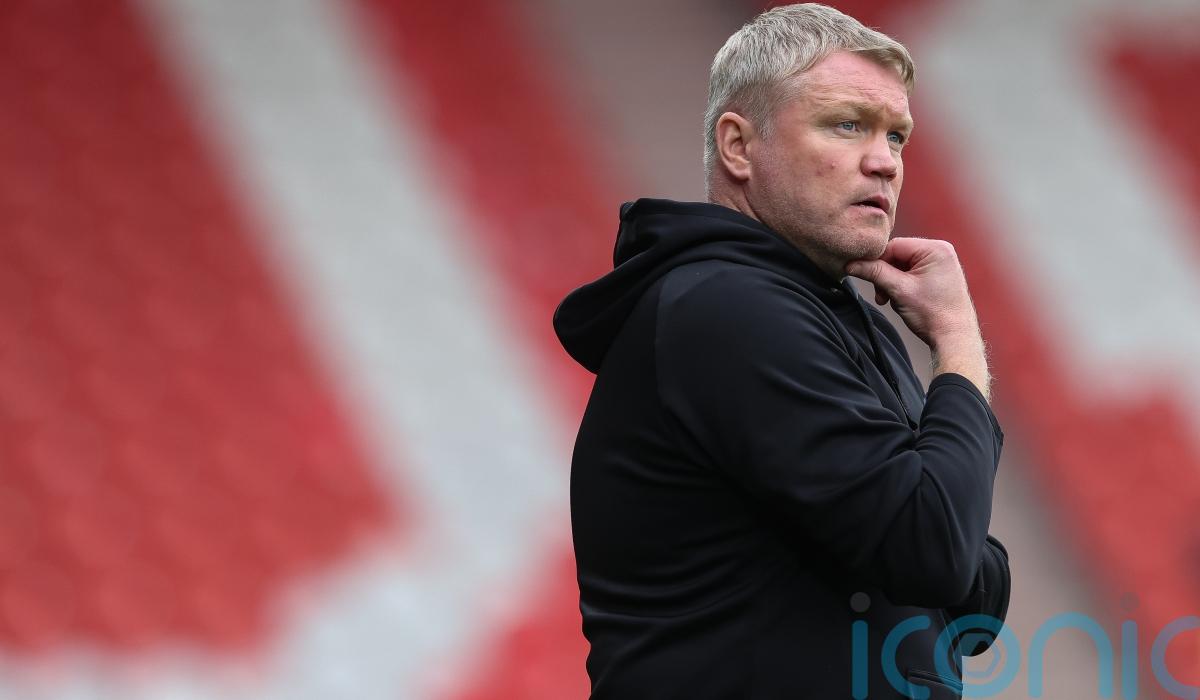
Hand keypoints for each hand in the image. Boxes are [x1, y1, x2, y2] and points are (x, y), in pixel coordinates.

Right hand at [845, 238, 989, 398]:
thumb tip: (850, 264)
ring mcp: (940, 263)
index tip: (863, 275)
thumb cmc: (934, 314)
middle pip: (898, 255)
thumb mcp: (899, 290)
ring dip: (891, 282)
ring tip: (891, 300)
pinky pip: (911, 273)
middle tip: (881, 295)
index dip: (876, 261)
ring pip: (902, 265)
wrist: (954, 337)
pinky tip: (900, 299)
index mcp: (936, 249)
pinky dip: (900, 285)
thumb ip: (874, 273)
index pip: (894, 245)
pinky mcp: (937, 275)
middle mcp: (940, 251)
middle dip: (885, 275)